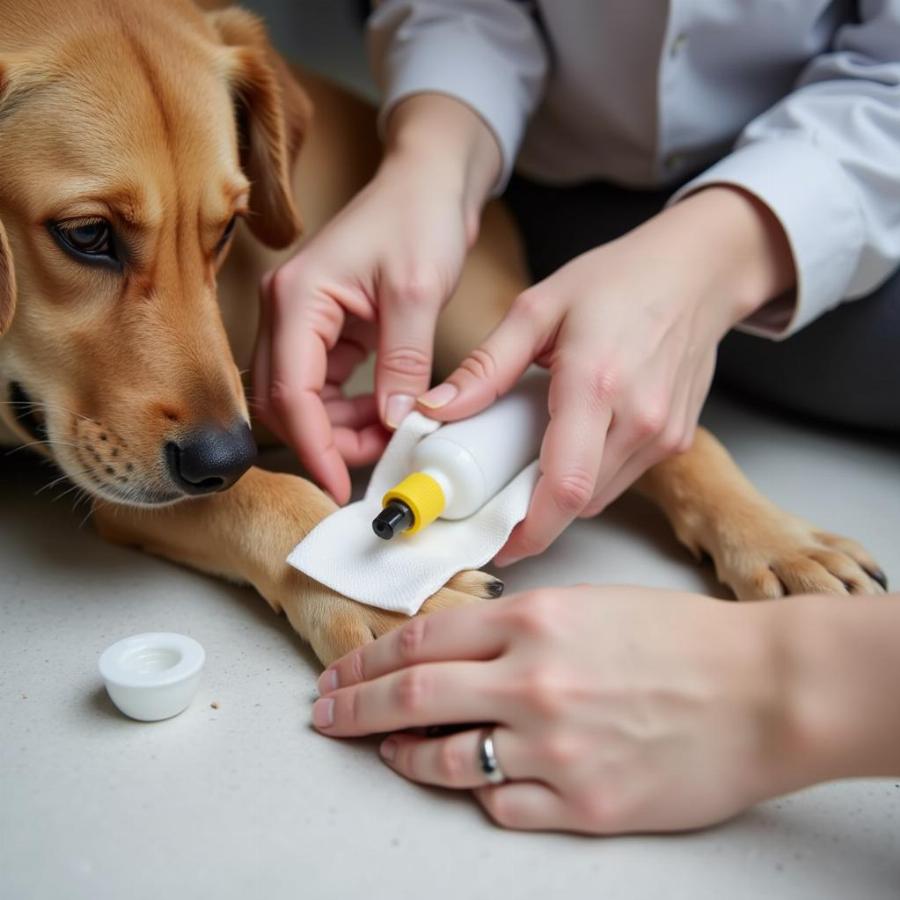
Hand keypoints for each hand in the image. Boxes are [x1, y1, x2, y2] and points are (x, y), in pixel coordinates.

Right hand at [253, 95, 498, 502]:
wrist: (430, 181)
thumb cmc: (420, 216)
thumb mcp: (418, 292)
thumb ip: (404, 363)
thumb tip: (396, 423)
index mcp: (298, 298)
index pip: (290, 391)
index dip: (315, 446)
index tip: (341, 485)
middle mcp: (289, 310)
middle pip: (286, 401)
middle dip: (328, 439)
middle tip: (378, 458)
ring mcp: (305, 320)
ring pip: (305, 398)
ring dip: (341, 427)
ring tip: (392, 435)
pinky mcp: (328, 328)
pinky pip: (327, 384)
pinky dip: (351, 408)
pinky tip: (386, 414)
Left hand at [312, 584, 803, 833]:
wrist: (757, 689)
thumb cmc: (679, 637)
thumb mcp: (586, 604)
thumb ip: (515, 626)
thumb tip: (455, 651)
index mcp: (532, 620)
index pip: (419, 640)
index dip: (367, 659)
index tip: (341, 672)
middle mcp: (531, 682)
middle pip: (409, 697)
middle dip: (352, 707)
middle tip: (324, 714)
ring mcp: (553, 747)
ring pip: (442, 760)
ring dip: (402, 755)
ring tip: (387, 751)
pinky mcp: (582, 802)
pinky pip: (499, 804)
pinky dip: (475, 791)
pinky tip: (472, 779)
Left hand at [416, 187, 794, 562]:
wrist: (697, 273)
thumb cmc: (619, 280)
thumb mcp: (537, 309)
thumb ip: (486, 366)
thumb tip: (437, 410)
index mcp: (596, 384)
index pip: (565, 486)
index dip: (529, 530)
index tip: (495, 543)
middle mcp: (639, 419)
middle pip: (579, 502)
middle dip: (534, 515)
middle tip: (496, 501)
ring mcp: (664, 435)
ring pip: (600, 496)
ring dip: (561, 496)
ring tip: (529, 467)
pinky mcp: (676, 440)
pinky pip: (622, 478)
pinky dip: (589, 476)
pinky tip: (571, 445)